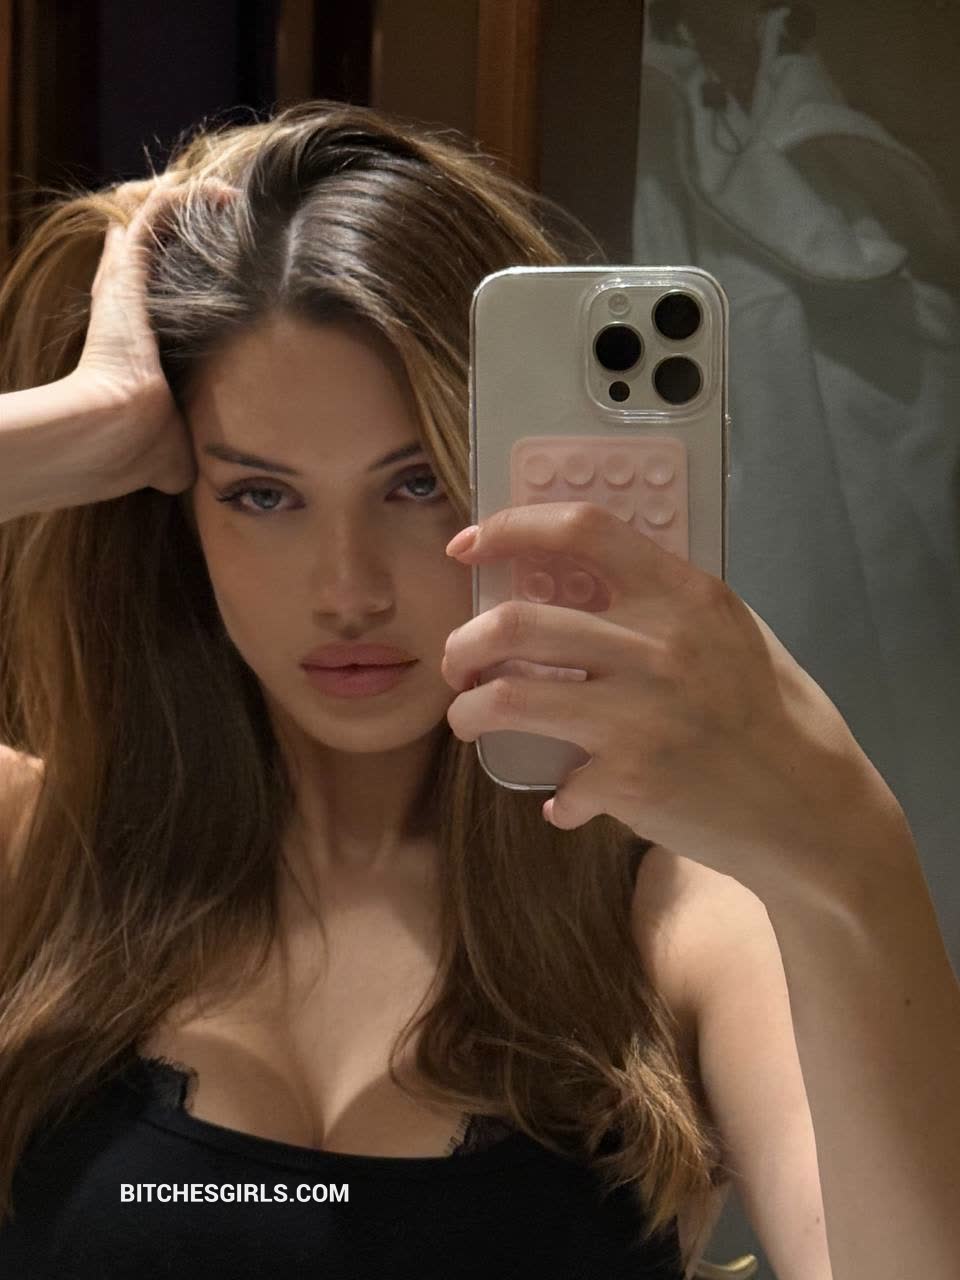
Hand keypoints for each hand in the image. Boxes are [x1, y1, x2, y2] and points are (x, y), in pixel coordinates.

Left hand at [441, 501, 898, 899]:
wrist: (813, 810)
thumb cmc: (774, 714)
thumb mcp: (732, 632)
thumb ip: (665, 603)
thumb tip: (579, 582)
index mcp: (686, 595)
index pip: (583, 530)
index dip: (512, 528)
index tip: (468, 544)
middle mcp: (660, 645)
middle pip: (516, 622)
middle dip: (463, 643)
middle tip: (458, 662)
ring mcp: (640, 714)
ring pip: (508, 697)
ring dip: (470, 711)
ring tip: (470, 719)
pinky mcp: (630, 780)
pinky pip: (558, 783)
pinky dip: (557, 796)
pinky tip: (567, 801)